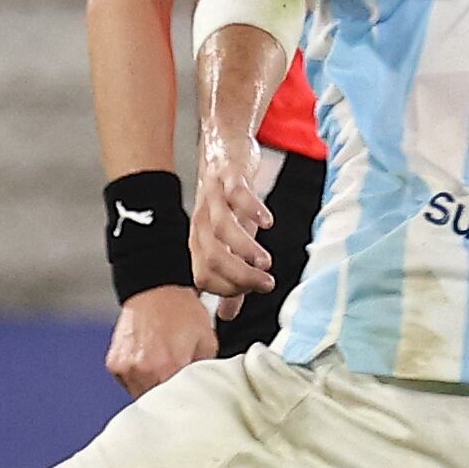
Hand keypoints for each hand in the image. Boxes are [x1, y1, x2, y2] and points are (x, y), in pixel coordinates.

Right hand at [105, 285, 219, 397]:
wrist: (155, 288)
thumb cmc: (182, 311)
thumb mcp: (208, 343)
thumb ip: (204, 373)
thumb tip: (206, 392)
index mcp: (168, 368)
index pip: (179, 404)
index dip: (188, 403)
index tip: (193, 399)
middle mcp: (142, 371)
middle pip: (158, 404)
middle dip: (170, 399)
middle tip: (180, 386)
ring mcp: (125, 368)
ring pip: (141, 396)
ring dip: (153, 390)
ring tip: (164, 371)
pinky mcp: (114, 365)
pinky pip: (129, 383)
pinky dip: (140, 379)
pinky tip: (150, 364)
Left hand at [190, 155, 277, 303]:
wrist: (226, 150)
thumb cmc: (228, 203)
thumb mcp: (229, 241)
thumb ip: (228, 278)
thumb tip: (226, 316)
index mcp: (199, 242)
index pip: (203, 277)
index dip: (227, 290)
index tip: (253, 291)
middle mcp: (202, 222)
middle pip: (212, 256)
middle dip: (239, 276)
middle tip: (267, 285)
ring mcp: (214, 198)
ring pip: (223, 228)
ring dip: (245, 248)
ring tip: (267, 262)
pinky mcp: (230, 178)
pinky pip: (238, 194)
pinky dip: (253, 209)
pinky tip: (270, 222)